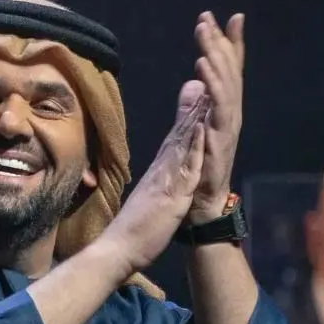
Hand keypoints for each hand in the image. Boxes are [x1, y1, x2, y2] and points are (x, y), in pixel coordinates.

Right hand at [100, 85, 206, 272]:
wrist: (117, 249)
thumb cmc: (132, 231)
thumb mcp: (150, 202)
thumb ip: (157, 185)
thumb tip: (161, 173)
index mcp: (159, 174)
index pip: (177, 140)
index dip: (189, 116)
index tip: (200, 92)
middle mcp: (162, 171)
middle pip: (180, 134)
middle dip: (194, 106)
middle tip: (203, 74)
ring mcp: (167, 181)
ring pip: (184, 143)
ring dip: (195, 116)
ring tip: (207, 88)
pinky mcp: (172, 195)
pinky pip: (186, 167)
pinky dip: (195, 146)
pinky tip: (202, 128)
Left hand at [187, 11, 244, 222]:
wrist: (199, 207)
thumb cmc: (196, 172)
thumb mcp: (192, 132)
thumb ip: (193, 107)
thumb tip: (193, 83)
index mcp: (220, 111)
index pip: (225, 71)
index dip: (225, 44)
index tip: (220, 17)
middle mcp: (228, 117)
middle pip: (226, 73)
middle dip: (219, 44)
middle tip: (208, 18)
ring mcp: (225, 130)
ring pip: (224, 89)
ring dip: (215, 62)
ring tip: (205, 39)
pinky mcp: (218, 145)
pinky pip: (215, 115)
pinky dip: (211, 92)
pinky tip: (201, 74)